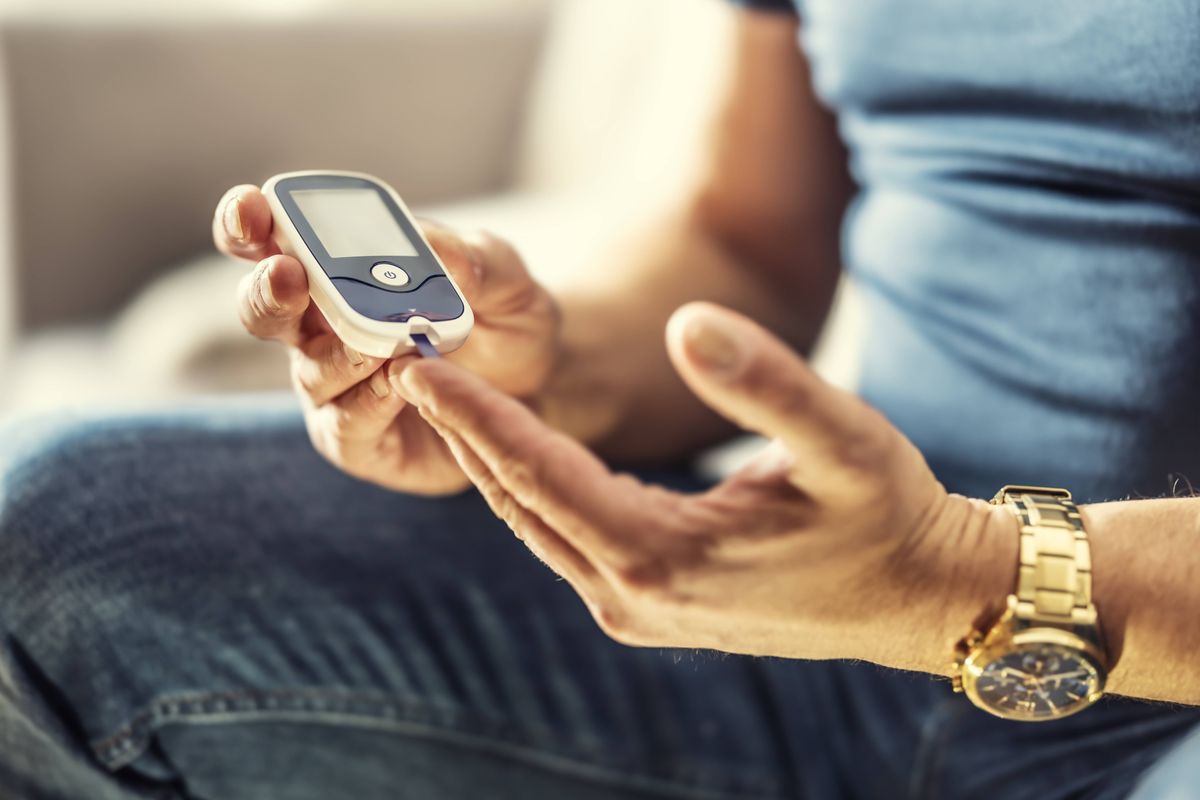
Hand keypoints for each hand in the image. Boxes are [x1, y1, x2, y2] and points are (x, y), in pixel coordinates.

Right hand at [212, 185, 559, 494]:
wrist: (542, 392)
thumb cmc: (506, 323)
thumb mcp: (506, 280)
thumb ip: (472, 259)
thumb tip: (434, 249)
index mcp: (339, 271)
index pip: (271, 241)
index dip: (248, 223)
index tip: (252, 207)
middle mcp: (322, 329)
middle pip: (263, 308)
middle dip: (267, 290)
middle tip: (289, 275)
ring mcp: (335, 388)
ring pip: (309, 371)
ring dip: (340, 354)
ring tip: (383, 345)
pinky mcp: (358, 441)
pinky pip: (344, 425)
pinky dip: (366, 404)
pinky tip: (396, 388)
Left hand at [394, 302, 1014, 670]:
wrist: (917, 597)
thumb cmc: (887, 515)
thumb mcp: (843, 439)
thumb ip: (766, 381)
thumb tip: (689, 323)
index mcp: (664, 557)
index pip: (542, 475)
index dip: (479, 416)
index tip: (419, 365)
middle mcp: (632, 596)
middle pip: (521, 502)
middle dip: (467, 433)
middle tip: (412, 362)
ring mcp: (636, 610)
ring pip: (536, 524)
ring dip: (493, 460)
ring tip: (449, 395)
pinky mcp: (647, 605)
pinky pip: (566, 539)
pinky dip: (533, 489)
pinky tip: (517, 445)